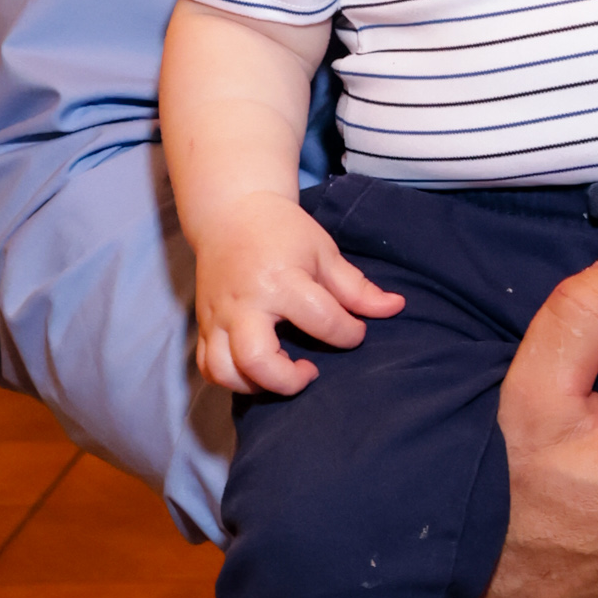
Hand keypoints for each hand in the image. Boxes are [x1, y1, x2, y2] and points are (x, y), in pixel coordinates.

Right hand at [191, 194, 403, 396]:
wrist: (231, 213)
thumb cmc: (282, 231)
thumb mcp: (324, 252)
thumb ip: (357, 287)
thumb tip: (396, 308)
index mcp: (280, 279)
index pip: (321, 320)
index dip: (349, 334)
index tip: (354, 332)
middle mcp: (244, 302)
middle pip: (257, 360)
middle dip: (288, 380)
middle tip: (311, 370)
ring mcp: (218, 316)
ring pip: (225, 371)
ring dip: (256, 384)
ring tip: (282, 371)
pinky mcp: (202, 324)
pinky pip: (207, 366)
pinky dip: (231, 378)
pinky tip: (258, 370)